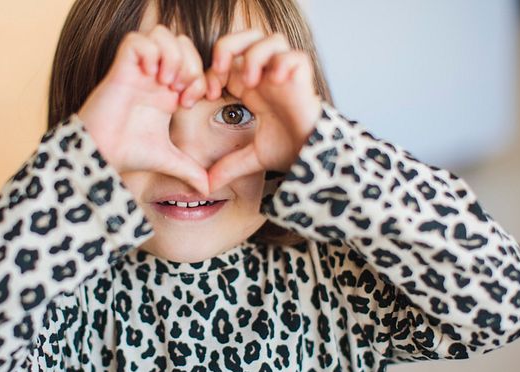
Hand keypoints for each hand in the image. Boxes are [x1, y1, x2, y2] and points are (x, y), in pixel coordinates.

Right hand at [77, 25, 209, 195]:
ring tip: (166, 81)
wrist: (101, 154)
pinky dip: (149, 52)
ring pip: (162, 35)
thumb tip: (207, 190)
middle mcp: (155, 76)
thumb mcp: (168, 160)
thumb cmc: (128, 153)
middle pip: (181, 42)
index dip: (201, 76)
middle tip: (181, 89)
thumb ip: (190, 170)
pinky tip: (150, 76)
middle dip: (190, 62)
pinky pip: (138, 40)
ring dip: (171, 55)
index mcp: (168, 91)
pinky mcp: (121, 68)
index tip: (189, 101)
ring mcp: (139, 69)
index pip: (194, 61)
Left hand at [204, 30, 322, 191]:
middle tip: (221, 69)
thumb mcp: (251, 159)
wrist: (314, 157)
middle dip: (228, 47)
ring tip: (250, 81)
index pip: (227, 60)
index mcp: (251, 87)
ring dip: (255, 54)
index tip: (208, 93)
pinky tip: (274, 81)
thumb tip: (205, 187)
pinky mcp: (303, 79)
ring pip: (270, 40)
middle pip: (245, 37)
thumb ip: (228, 166)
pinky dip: (282, 62)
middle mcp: (267, 76)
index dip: (212, 70)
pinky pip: (294, 56)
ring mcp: (285, 75)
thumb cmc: (288, 150)